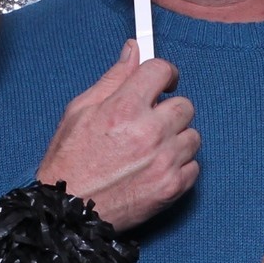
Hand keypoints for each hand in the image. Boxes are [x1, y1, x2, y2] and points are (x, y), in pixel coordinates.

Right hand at [35, 40, 199, 229]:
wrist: (69, 212)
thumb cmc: (69, 162)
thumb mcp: (80, 111)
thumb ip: (112, 78)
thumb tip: (133, 50)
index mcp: (123, 108)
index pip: (161, 71)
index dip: (163, 74)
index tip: (162, 81)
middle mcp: (149, 132)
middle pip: (184, 104)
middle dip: (168, 110)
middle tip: (150, 121)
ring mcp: (164, 161)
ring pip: (192, 135)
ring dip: (175, 139)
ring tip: (150, 149)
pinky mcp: (172, 187)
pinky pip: (194, 165)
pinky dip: (179, 166)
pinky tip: (156, 168)